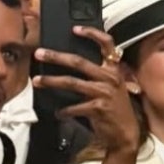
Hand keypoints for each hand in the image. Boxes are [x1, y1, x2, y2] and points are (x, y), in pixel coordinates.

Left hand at [32, 31, 138, 154]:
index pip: (107, 44)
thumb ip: (97, 76)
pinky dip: (63, 110)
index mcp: (114, 70)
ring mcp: (104, 92)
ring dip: (52, 81)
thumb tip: (70, 67)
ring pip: (72, 83)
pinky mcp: (98, 108)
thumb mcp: (112, 88)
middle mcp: (110, 78)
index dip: (92, 34)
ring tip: (37, 81)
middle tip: (39, 54)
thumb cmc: (115, 109)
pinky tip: (58, 112)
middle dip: (56, 57)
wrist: (125, 133)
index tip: (75, 29)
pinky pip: (74, 106)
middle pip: (79, 62)